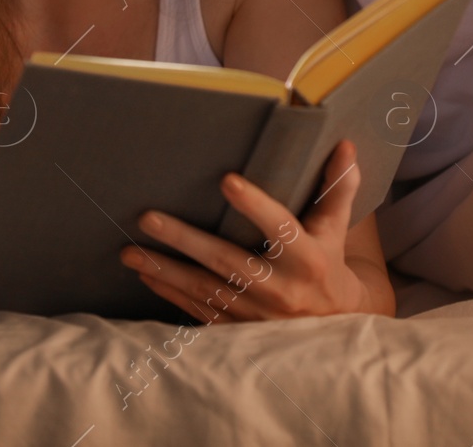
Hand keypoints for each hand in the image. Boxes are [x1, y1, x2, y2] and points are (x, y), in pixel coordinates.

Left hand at [119, 140, 395, 320]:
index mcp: (308, 258)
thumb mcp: (337, 228)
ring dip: (164, 270)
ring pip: (205, 289)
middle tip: (148, 218)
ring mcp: (257, 313)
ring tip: (129, 252)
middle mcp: (280, 288)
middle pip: (227, 261)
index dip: (256, 205)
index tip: (228, 179)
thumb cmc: (330, 262)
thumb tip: (343, 143)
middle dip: (185, 240)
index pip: (281, 227)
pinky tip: (146, 276)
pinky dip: (171, 294)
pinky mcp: (241, 329)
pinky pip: (199, 312)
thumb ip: (337, 187)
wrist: (336, 326)